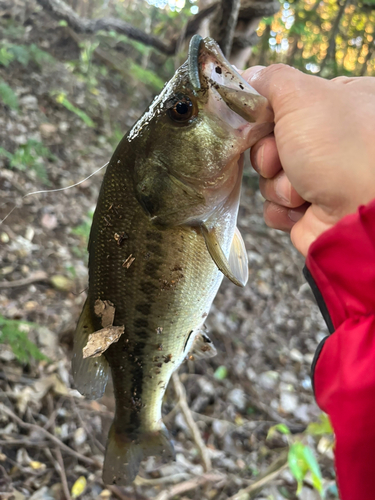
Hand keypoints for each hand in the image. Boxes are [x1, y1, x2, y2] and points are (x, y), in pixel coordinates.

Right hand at [241, 64, 374, 256]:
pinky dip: (282, 207)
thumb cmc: (340, 147)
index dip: (266, 114)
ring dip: (278, 184)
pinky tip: (300, 207)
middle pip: (273, 142)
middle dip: (270, 154)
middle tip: (281, 158)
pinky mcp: (311, 210)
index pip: (288, 103)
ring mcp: (323, 177)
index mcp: (340, 105)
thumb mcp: (302, 95)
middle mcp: (333, 141)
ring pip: (271, 177)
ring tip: (300, 189)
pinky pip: (276, 205)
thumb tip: (250, 76)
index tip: (258, 121)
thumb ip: (272, 80)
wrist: (361, 213)